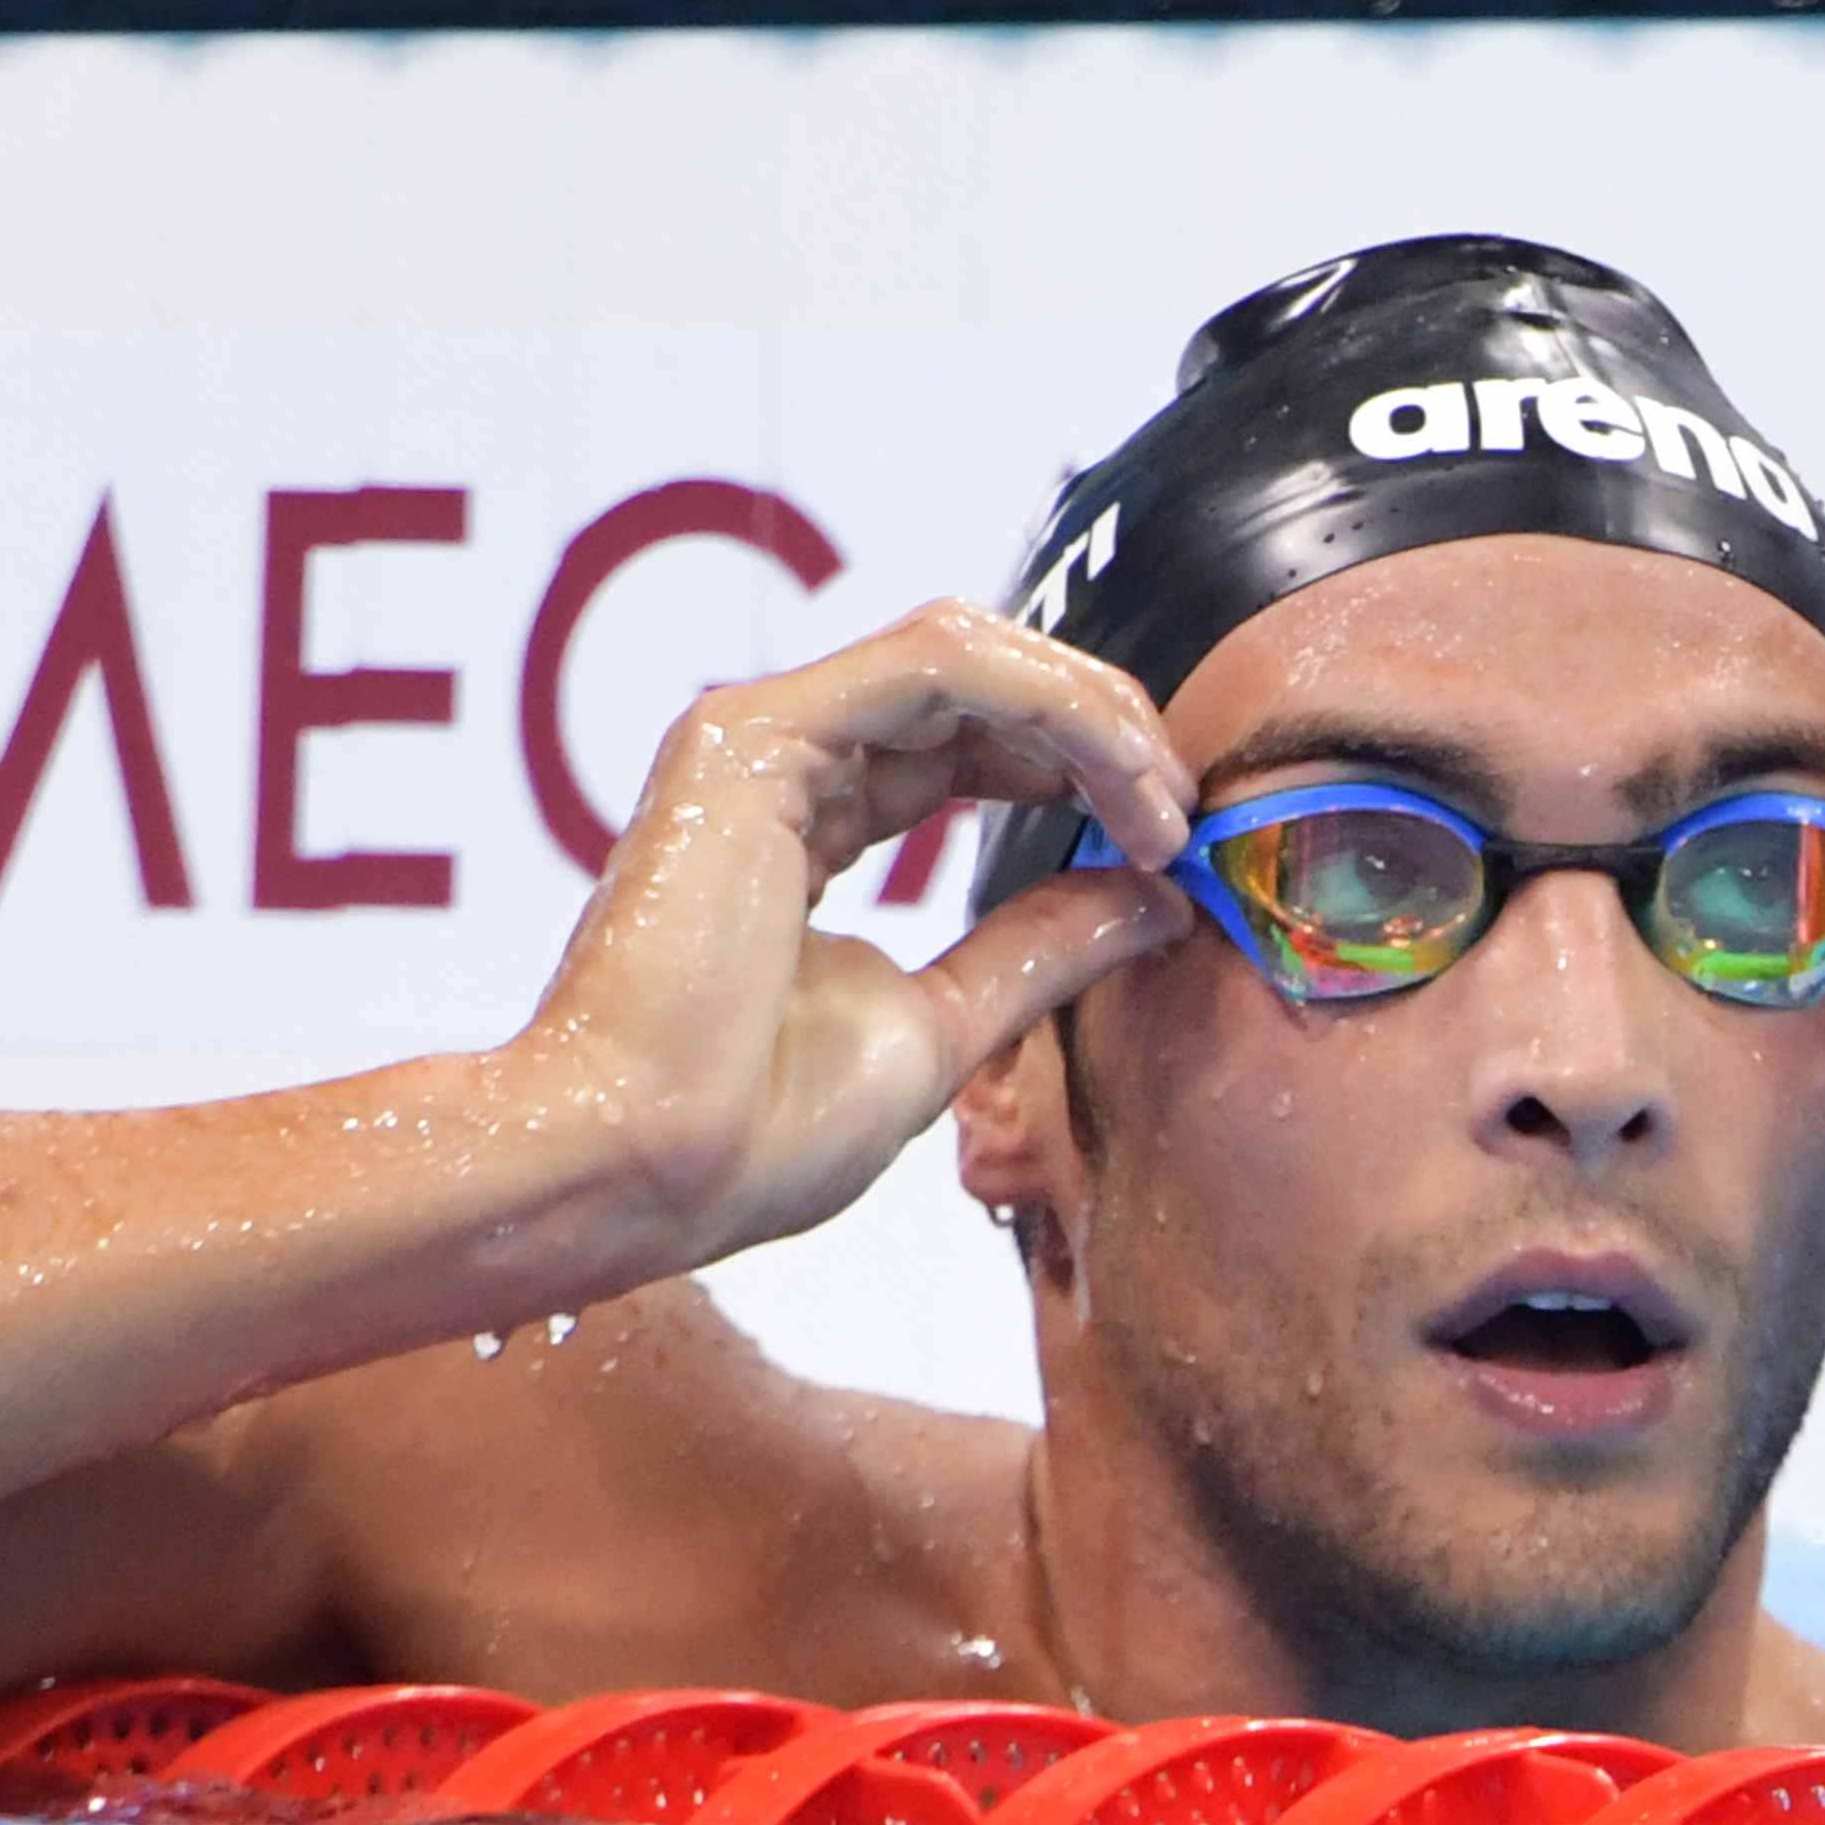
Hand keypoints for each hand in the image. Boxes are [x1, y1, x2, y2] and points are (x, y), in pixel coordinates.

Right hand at [521, 601, 1196, 1269]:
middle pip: (977, 683)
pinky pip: (936, 663)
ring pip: (965, 652)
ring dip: (1089, 713)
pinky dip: (1047, 706)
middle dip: (1103, 731)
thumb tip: (1152, 897)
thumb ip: (1038, 949)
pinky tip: (1115, 778)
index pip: (969, 746)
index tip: (1169, 850)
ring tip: (1163, 803)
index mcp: (806, 824)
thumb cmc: (753, 1134)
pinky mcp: (753, 735)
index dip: (1083, 773)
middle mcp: (781, 763)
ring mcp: (758, 738)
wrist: (639, 1172)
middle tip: (1186, 816)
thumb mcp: (941, 1026)